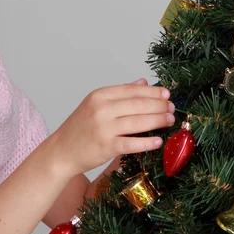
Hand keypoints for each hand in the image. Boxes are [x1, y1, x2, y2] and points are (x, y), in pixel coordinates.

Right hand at [46, 78, 174, 177]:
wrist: (61, 150)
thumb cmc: (80, 128)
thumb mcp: (95, 104)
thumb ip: (120, 93)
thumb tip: (143, 82)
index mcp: (99, 96)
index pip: (132, 90)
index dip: (153, 91)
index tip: (167, 94)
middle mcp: (101, 109)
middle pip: (138, 104)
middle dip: (159, 105)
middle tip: (172, 108)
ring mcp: (104, 128)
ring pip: (138, 121)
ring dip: (158, 120)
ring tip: (170, 120)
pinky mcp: (106, 146)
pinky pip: (132, 142)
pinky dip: (147, 142)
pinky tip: (158, 141)